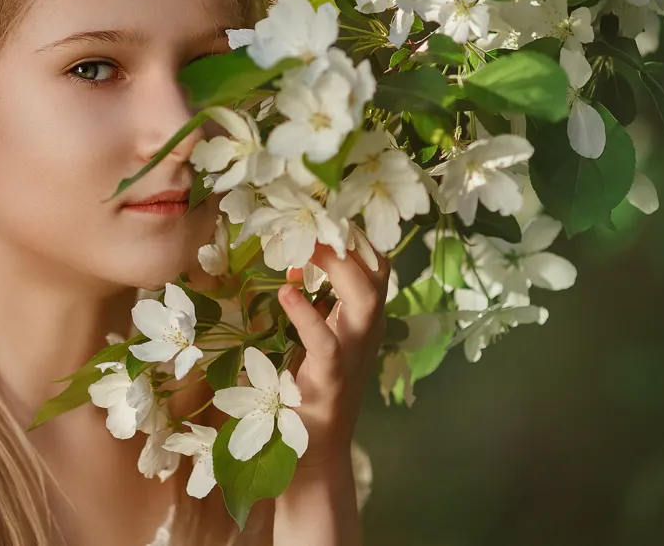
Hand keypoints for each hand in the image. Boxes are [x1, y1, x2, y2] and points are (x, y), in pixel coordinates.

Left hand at [278, 235, 390, 468]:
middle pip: (377, 271)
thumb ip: (312, 304)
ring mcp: (352, 355)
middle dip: (349, 238)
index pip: (375, 263)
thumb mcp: (314, 340)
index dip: (354, 232)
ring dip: (337, 266)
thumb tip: (295, 266)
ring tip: (304, 245)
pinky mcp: (331, 380)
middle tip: (313, 216)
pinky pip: (326, 342)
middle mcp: (366, 332)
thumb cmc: (306, 394)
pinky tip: (286, 291)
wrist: (312, 458)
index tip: (325, 206)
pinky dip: (307, 314)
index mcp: (362, 319)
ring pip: (364, 298)